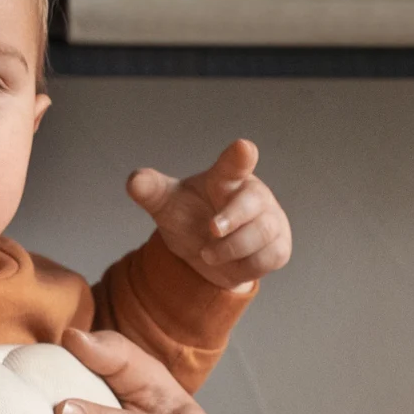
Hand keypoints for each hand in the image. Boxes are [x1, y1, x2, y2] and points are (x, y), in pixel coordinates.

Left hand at [126, 137, 291, 290]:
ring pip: (262, 234)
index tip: (243, 148)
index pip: (233, 164)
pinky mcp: (279, 245)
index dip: (239, 157)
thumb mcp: (167, 205)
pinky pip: (269, 258)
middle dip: (231, 219)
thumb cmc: (191, 217)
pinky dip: (245, 266)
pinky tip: (231, 262)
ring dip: (230, 249)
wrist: (205, 254)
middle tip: (210, 230)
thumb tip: (134, 181)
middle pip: (252, 203)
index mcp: (225, 178)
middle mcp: (253, 194)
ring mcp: (270, 219)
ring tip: (208, 253)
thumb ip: (152, 191)